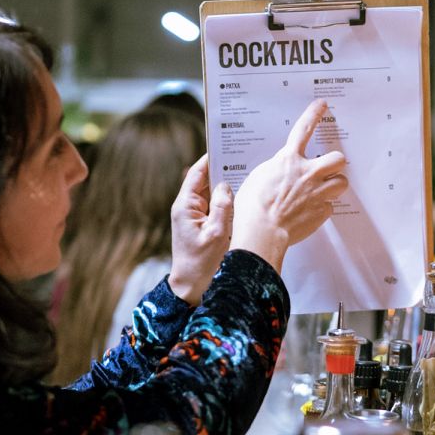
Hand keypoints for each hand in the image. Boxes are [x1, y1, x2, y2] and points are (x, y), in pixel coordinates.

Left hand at [168, 155, 233, 304]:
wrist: (192, 290)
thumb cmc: (203, 266)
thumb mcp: (216, 234)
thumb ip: (222, 206)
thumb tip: (226, 185)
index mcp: (185, 206)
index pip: (197, 172)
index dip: (211, 157)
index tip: (228, 145)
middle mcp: (188, 208)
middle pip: (206, 180)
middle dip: (224, 168)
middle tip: (245, 156)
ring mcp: (196, 217)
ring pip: (213, 193)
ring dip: (228, 185)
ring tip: (249, 172)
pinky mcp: (204, 226)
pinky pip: (217, 207)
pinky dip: (229, 200)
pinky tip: (245, 196)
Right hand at [230, 99, 347, 271]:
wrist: (261, 231)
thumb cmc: (252, 206)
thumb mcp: (258, 177)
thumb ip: (275, 169)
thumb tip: (280, 171)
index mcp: (288, 160)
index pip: (304, 129)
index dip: (314, 114)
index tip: (322, 106)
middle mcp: (308, 173)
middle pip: (338, 158)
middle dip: (335, 162)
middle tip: (328, 167)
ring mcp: (318, 192)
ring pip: (342, 182)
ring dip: (335, 184)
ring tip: (324, 189)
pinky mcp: (322, 211)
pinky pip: (330, 206)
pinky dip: (323, 207)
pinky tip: (311, 211)